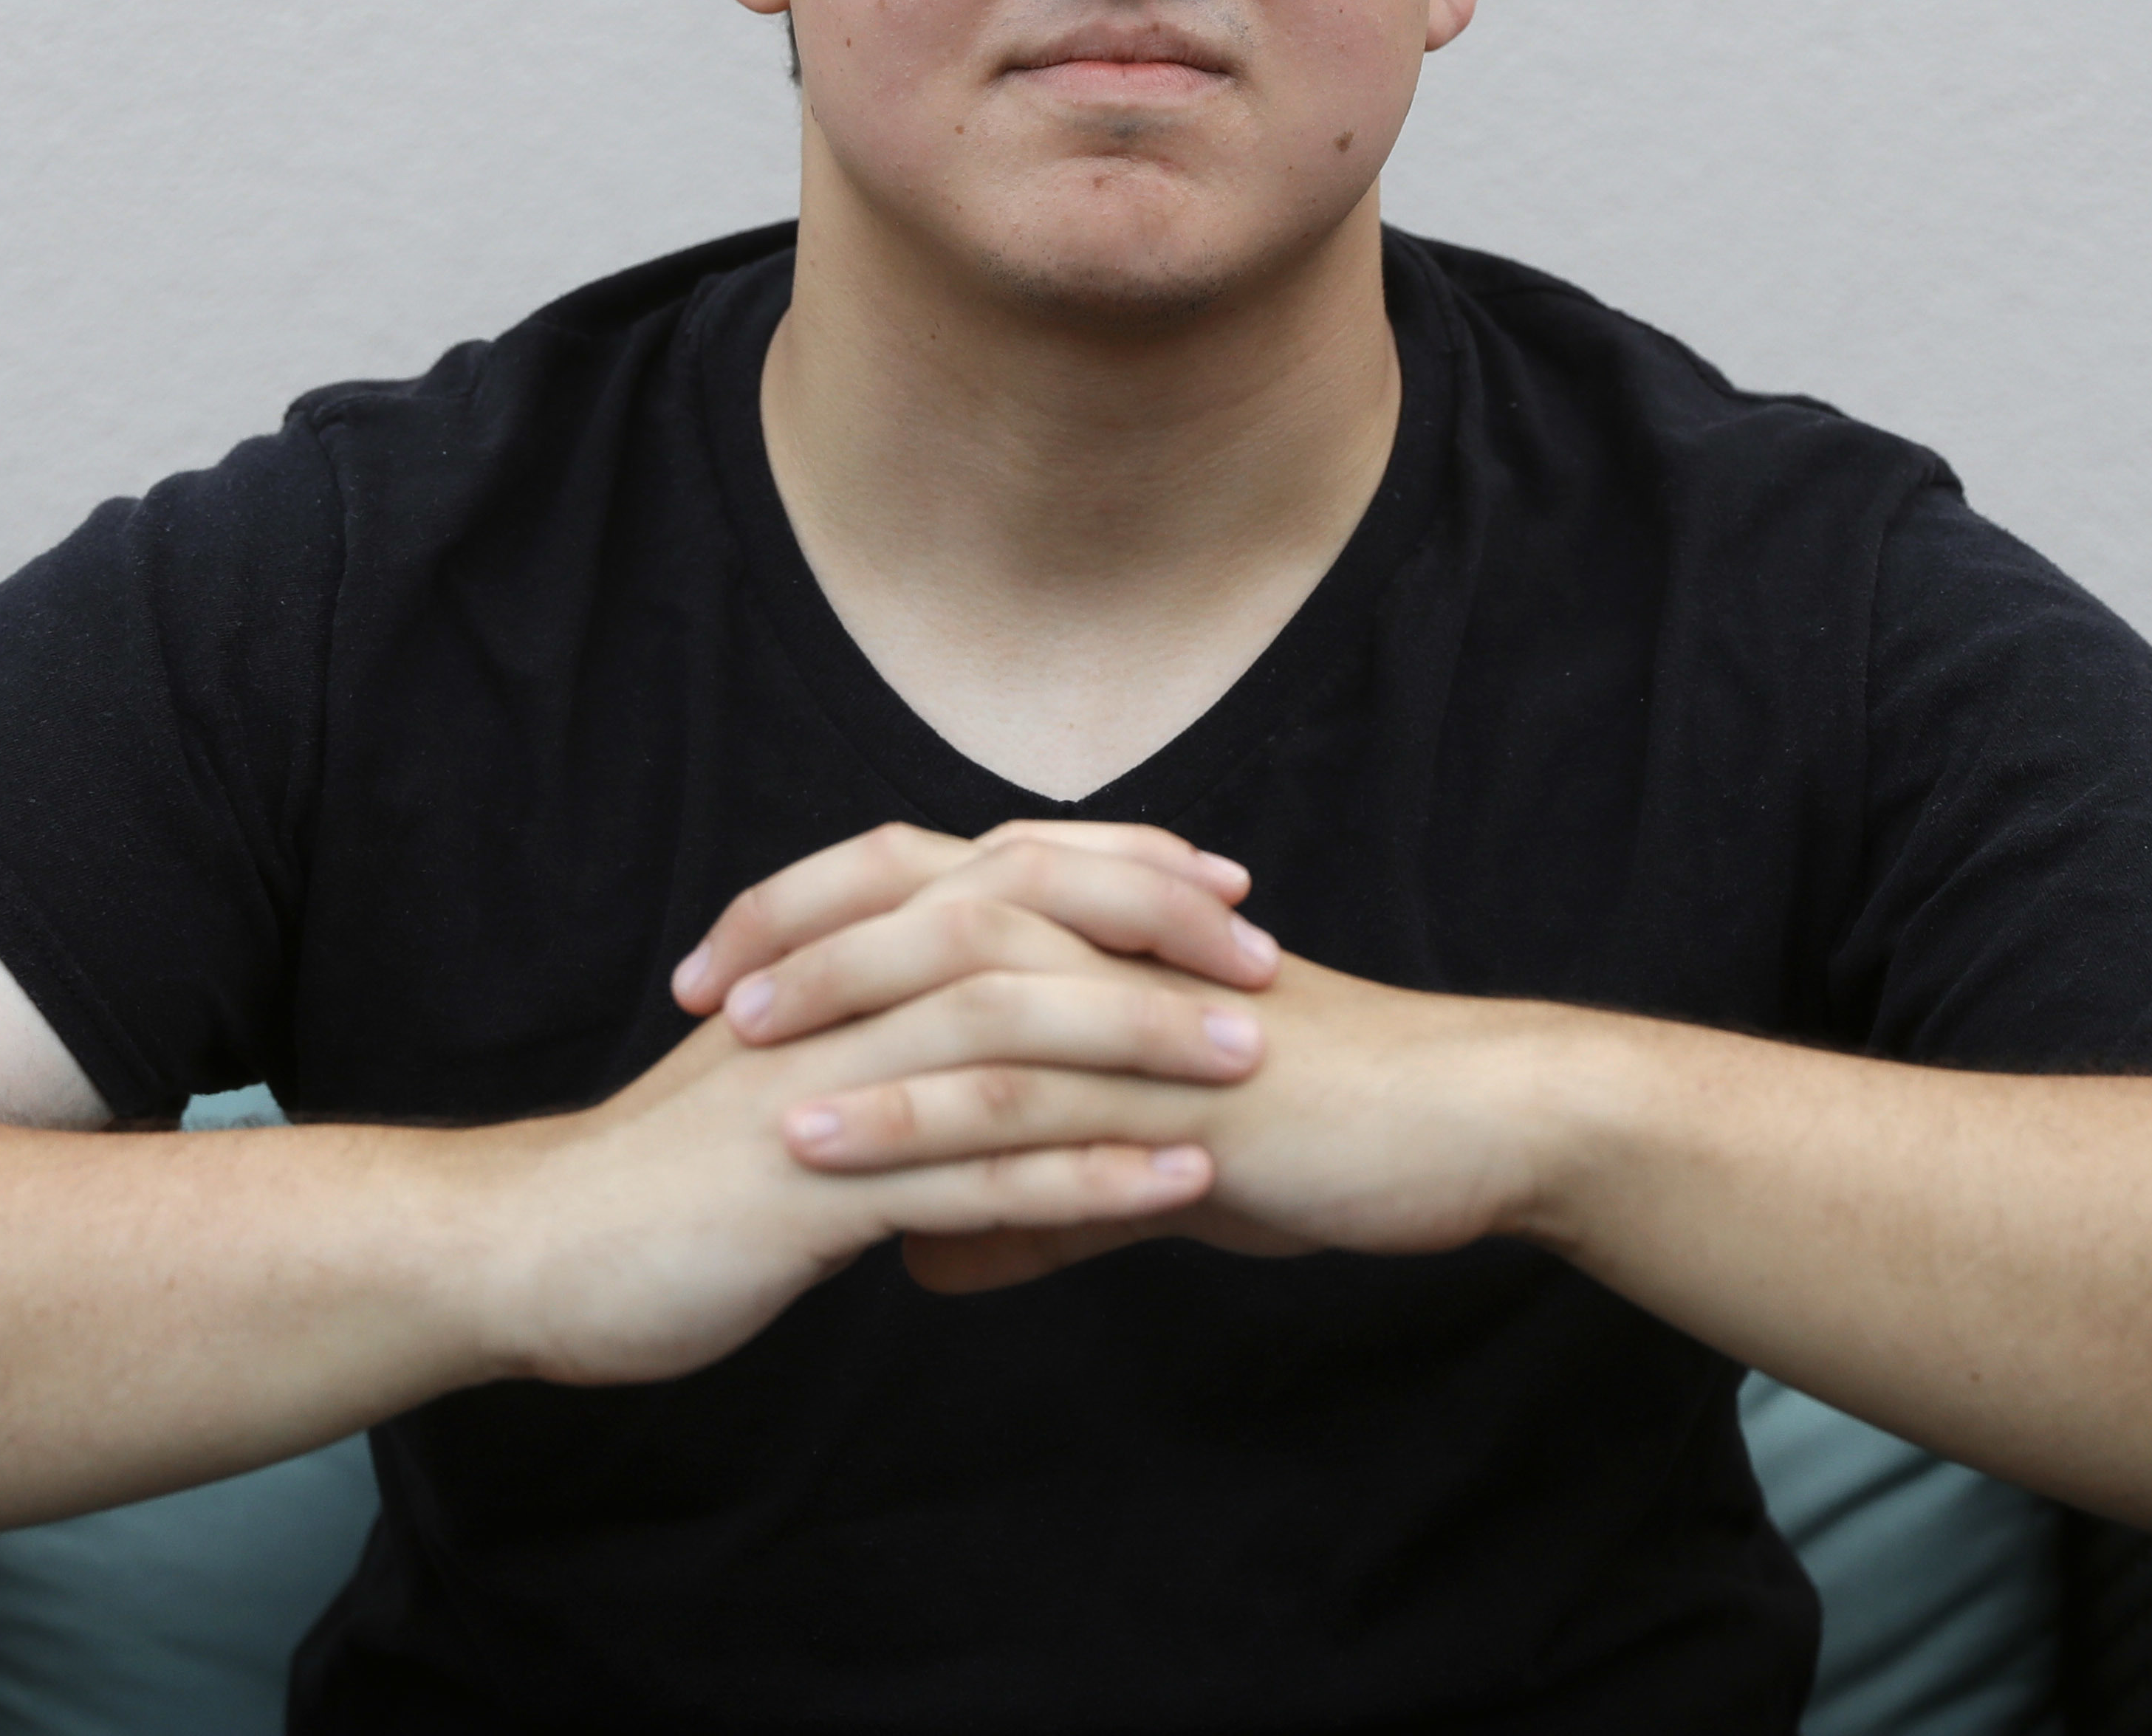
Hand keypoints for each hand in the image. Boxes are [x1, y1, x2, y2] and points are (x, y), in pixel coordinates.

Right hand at [471, 826, 1273, 1386]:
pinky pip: (976, 1169)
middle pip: (1013, 923)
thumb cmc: (661, 1181)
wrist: (532, 1252)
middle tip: (1264, 957)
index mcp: (829, 963)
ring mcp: (825, 1085)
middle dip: (1148, 931)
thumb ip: (868, 1050)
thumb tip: (964, 1050)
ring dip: (1138, 1041)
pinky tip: (1177, 1185)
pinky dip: (1086, 1171)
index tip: (1216, 885)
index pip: (989, 876)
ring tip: (1250, 1060)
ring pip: (1007, 1033)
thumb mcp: (779, 1087)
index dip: (1109, 868)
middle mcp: (832, 998)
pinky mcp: (816, 1184)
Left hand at [665, 821, 1550, 1299]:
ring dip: (835, 1013)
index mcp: (1102, 944)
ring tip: (727, 1057)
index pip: (933, 894)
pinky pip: (1017, 1091)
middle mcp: (1109, 947)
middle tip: (686, 991)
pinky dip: (910, 1115)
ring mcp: (1139, 1002)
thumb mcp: (1152, 1179)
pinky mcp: (1168, 1077)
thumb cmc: (1327, 1134)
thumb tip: (924, 1257)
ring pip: (956, 984)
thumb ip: (1035, 1207)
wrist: (1465, 1129)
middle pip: (920, 903)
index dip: (822, 919)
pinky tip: (831, 1150)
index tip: (719, 969)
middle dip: (793, 936)